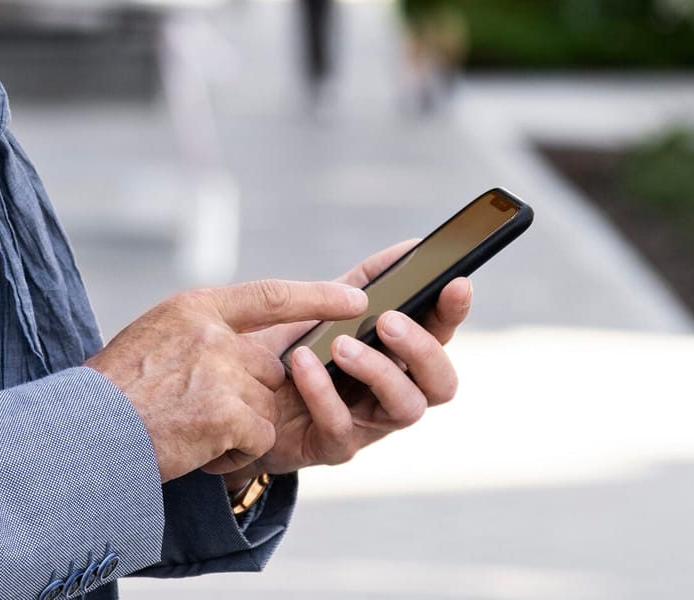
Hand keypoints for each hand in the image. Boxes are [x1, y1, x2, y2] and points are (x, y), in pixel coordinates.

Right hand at [84, 279, 367, 481]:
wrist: (85, 433)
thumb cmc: (114, 392)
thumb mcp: (154, 337)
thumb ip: (203, 335)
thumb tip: (249, 350)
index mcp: (195, 307)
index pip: (270, 296)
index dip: (316, 297)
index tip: (354, 299)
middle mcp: (213, 333)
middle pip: (270, 367)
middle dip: (249, 396)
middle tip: (200, 411)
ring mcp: (222, 371)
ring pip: (266, 406)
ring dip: (239, 427)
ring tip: (190, 429)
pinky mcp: (228, 413)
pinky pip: (259, 438)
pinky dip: (234, 453)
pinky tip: (197, 448)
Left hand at [221, 241, 473, 481]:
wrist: (238, 392)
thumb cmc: (291, 347)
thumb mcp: (327, 305)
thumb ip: (369, 279)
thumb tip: (412, 247)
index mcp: (399, 355)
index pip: (442, 334)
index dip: (453, 311)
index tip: (455, 283)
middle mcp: (394, 392)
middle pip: (440, 382)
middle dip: (422, 349)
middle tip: (388, 321)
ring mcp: (368, 424)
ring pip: (406, 408)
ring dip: (378, 370)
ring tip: (342, 344)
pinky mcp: (332, 446)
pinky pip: (341, 426)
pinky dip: (324, 391)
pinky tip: (302, 362)